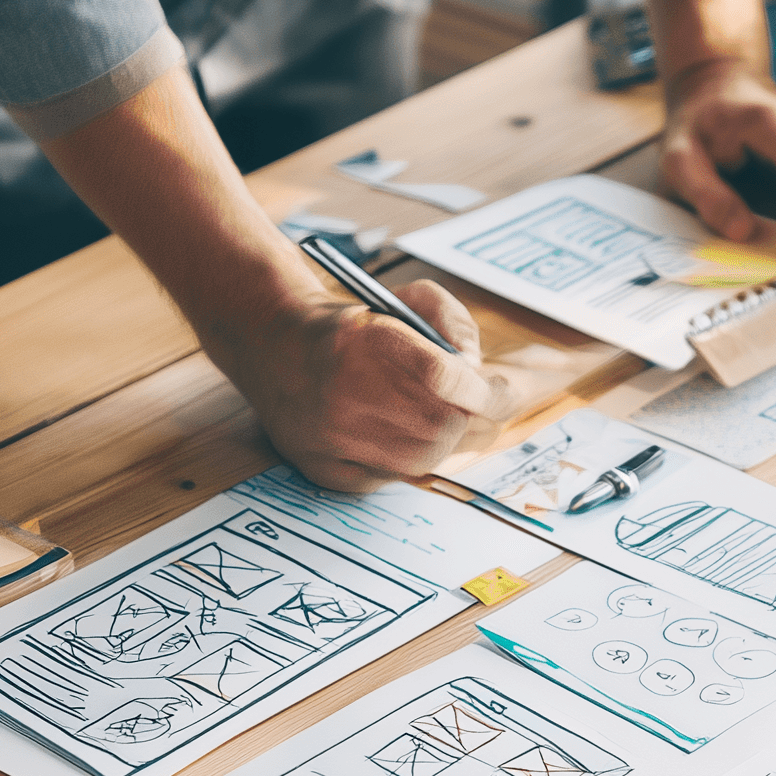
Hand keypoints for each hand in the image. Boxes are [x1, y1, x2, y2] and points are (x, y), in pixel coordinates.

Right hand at [206, 278, 511, 492]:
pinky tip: (398, 432)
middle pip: (443, 425)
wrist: (274, 345)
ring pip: (424, 458)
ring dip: (444, 439)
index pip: (443, 377)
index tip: (500, 390)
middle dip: (469, 416)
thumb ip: (454, 324)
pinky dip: (409, 457)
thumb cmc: (354, 324)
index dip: (482, 390)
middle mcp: (341, 391)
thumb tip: (478, 373)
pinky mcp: (326, 469)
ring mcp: (330, 436)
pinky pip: (393, 476)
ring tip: (437, 416)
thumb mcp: (407, 300)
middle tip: (472, 403)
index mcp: (363, 340)